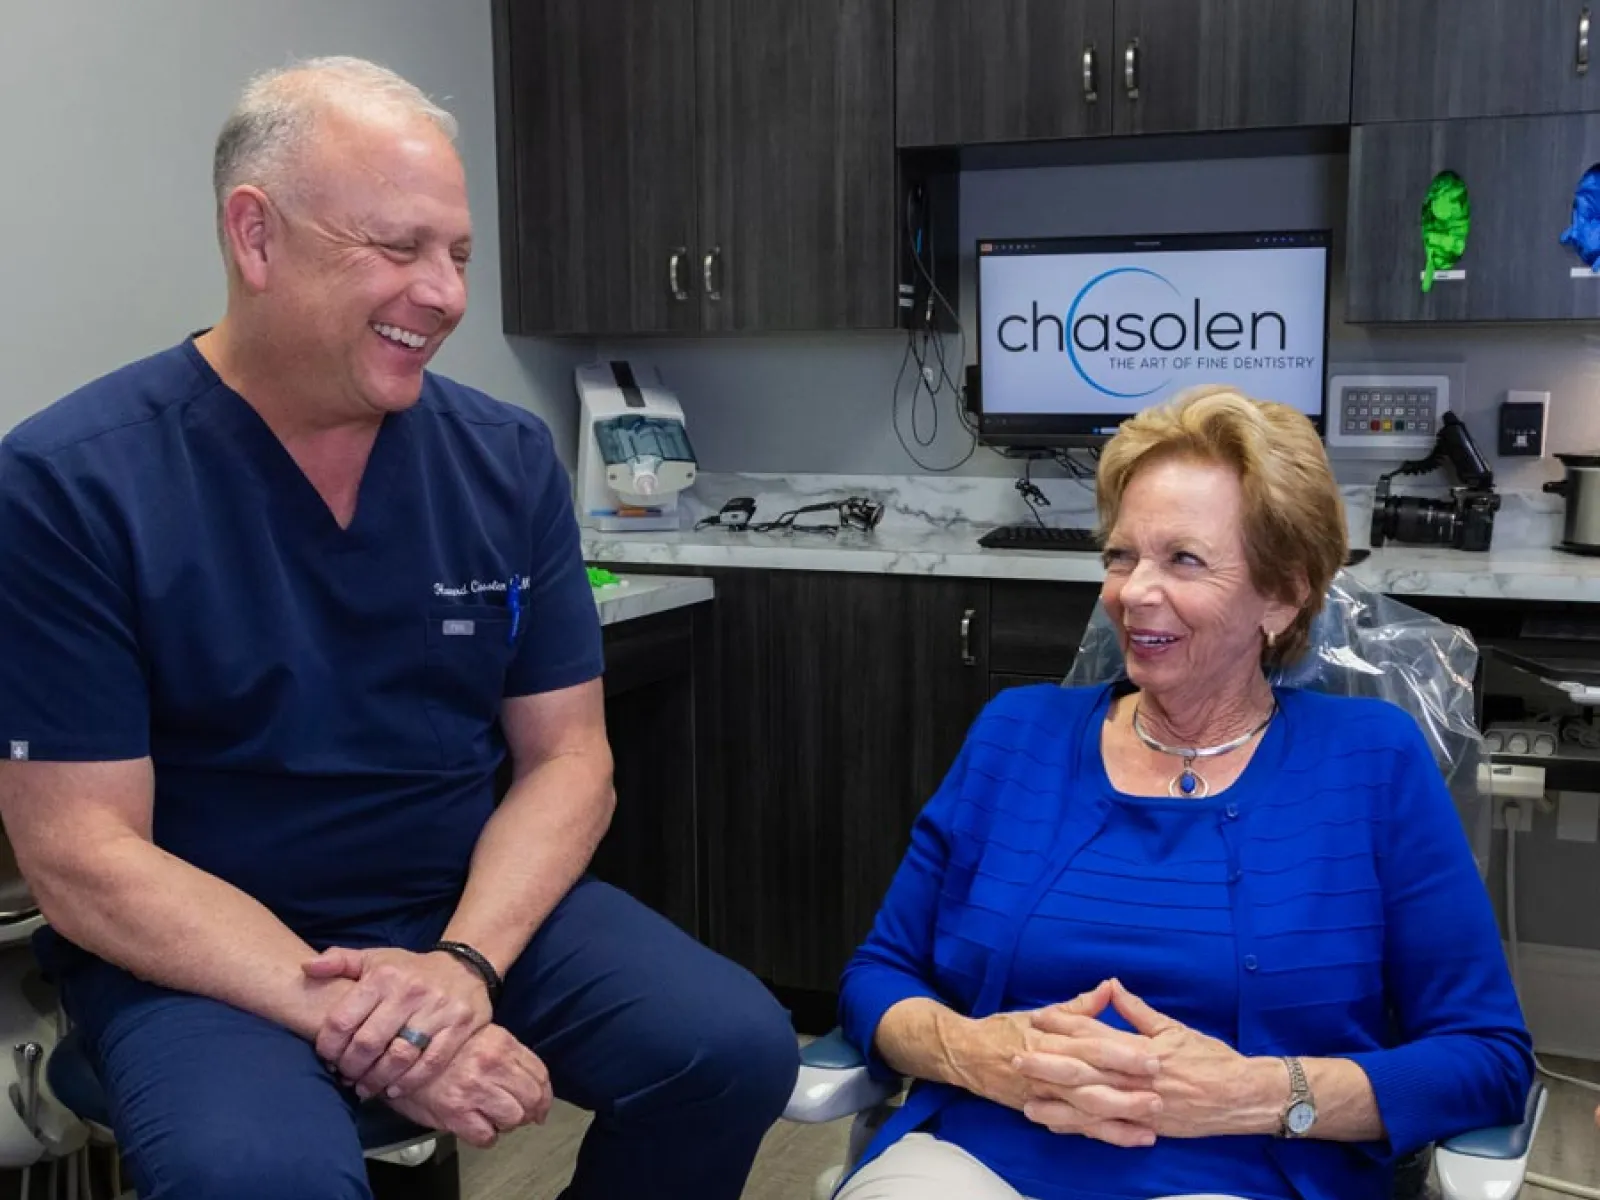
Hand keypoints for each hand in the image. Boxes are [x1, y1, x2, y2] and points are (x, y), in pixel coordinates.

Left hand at [305, 945, 493, 1099]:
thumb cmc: (409, 970)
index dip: (328, 1047)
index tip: (328, 1058)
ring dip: (376, 1079)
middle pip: (368, 1043)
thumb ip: (339, 961)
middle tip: (346, 1077)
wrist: (464, 967)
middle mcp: (410, 991)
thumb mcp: (374, 959)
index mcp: (383, 976)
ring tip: (365, 1087)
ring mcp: (437, 1010)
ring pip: (398, 1057)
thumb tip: (307, 967)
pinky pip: (430, 1064)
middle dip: (351, 1067)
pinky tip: (393, 1089)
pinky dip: (408, 1082)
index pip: (342, 1020)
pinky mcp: (459, 1027)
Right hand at [383, 1024, 551, 1149]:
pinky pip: (486, 1136)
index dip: (544, 1093)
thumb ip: (507, 1053)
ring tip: (496, 1117)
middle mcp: (491, 1065)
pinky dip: (486, 1136)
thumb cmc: (439, 1045)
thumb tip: (532, 1079)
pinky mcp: (456, 1113)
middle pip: (532, 1098)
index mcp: (501, 1043)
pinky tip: (478, 1126)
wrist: (400, 1053)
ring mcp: (474, 1090)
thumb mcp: (480, 1035)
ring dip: (508, 1122)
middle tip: (522, 1114)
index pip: (540, 1074)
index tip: (541, 1102)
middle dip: (531, 1110)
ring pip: (513, 1118)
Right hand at [945, 981, 1163, 1147]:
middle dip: (1126, 1089)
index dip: (1122, 1053)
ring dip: (1120, 1115)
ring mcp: (1045, 1095)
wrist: (964, 1055)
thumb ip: (1078, 1007)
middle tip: (1160, 1092)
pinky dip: (1105, 1134)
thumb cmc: (1004, 1029)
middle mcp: (1047, 1070)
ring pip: (1086, 1109)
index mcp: (1050, 1039)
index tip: (1152, 1056)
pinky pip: (1078, 1127)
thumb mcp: (1039, 1013)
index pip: (1090, 1046)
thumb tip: (1110, 987)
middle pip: (1092, 1081)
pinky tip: (1133, 1137)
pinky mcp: (1043, 1112)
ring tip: (1151, 1119)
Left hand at [1025, 979, 1277, 1140]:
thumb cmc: (1210, 1058)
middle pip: (1085, 1070)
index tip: (1038, 1017)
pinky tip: (1058, 1127)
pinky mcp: (1145, 1126)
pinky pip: (1107, 1129)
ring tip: (1027, 1101)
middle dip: (1048, 1064)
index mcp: (1140, 1049)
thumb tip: (1111, 986)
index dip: (1065, 1023)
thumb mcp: (1173, 1028)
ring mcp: (1139, 1105)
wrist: (1241, 1096)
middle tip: (1017, 1056)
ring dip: (1057, 1102)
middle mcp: (1135, 1079)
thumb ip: (1137, 1010)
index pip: (1095, 1033)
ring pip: (1090, 1104)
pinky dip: (1082, 1129)